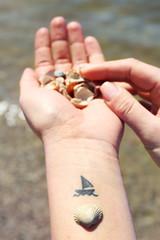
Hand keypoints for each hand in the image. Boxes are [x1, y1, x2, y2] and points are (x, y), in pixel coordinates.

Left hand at [19, 17, 122, 151]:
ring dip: (76, 41)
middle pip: (63, 58)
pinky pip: (99, 67)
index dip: (43, 47)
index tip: (42, 31)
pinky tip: (90, 38)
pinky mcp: (101, 88)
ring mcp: (84, 88)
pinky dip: (95, 52)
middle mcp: (66, 89)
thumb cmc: (51, 121)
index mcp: (49, 91)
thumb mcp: (29, 100)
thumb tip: (28, 70)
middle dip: (60, 39)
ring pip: (81, 59)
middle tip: (59, 20)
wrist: (79, 140)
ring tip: (73, 24)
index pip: (45, 64)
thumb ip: (28, 83)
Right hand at [80, 58, 159, 165]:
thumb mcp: (152, 131)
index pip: (133, 69)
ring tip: (92, 89)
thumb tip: (105, 88)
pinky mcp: (157, 109)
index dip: (107, 68)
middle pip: (131, 75)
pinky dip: (121, 100)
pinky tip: (107, 102)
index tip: (86, 71)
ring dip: (113, 87)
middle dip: (107, 75)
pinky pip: (135, 99)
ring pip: (132, 86)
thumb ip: (128, 109)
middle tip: (84, 78)